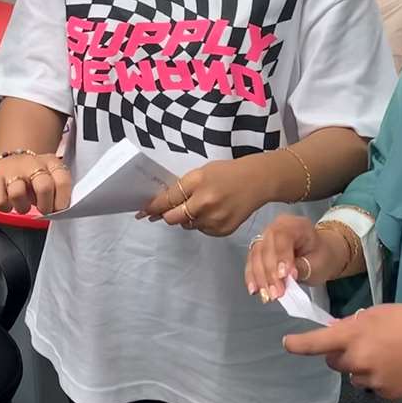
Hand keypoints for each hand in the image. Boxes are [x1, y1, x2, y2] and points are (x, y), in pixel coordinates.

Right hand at [0, 152, 71, 214]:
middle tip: (44, 210)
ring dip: (23, 207)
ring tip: (24, 205)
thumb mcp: (52, 178)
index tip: (59, 208)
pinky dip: (5, 207)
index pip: (62, 180)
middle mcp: (32, 163)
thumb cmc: (36, 177)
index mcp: (51, 163)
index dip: (62, 199)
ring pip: (18, 193)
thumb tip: (60, 210)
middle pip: (43, 186)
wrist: (14, 161)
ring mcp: (12, 168)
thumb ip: (59, 191)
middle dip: (45, 205)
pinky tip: (10, 203)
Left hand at [138, 158, 271, 236]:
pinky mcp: (222, 230)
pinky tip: (212, 212)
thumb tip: (164, 203)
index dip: (153, 207)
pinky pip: (202, 230)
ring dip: (186, 218)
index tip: (142, 211)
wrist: (258, 181)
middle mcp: (205, 202)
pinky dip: (201, 223)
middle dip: (166, 215)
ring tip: (200, 205)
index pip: (168, 199)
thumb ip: (184, 187)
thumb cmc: (228, 173)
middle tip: (163, 212)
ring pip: (187, 225)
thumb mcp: (202, 172)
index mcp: (198, 182)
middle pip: (173, 218)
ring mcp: (214, 219)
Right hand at [245, 215, 351, 301]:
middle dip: (269, 272)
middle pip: (266, 246)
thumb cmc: (322, 258)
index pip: (282, 237)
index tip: (284, 276)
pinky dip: (252, 276)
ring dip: (260, 277)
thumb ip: (302, 267)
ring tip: (267, 295)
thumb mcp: (319, 263)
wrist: (320, 254)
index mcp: (297, 225)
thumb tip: (286, 276)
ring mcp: (266, 236)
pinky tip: (255, 290)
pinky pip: (252, 261)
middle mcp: (277, 226)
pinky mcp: (260, 248)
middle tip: (276, 293)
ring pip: (256, 255)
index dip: (281, 257)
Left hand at [284, 304, 401, 400]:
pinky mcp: (386, 393)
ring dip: (363, 367)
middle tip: (366, 343)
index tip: (287, 344)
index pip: (318, 342)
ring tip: (389, 354)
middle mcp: (359, 359)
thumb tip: (337, 332)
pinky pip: (373, 386)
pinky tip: (399, 366)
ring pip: (354, 375)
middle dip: (343, 354)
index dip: (300, 344)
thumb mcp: (378, 313)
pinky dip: (380, 378)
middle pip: (334, 361)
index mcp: (354, 333)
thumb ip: (354, 324)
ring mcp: (372, 379)